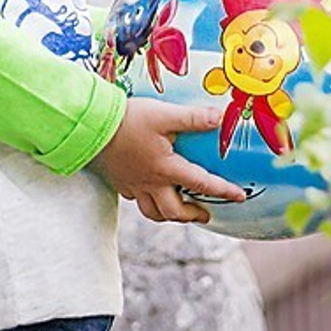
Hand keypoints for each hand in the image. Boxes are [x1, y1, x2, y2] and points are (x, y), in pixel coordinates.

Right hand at [94, 98, 247, 224]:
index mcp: (166, 169)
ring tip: (180, 211)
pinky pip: (136, 201)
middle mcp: (151, 183)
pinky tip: (151, 193)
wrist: (92, 126)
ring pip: (153, 213)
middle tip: (206, 213)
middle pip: (174, 211)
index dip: (223, 191)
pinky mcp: (120, 181)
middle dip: (192, 215)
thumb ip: (193, 118)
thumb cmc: (129, 120)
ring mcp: (133, 185)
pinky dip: (148, 202)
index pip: (202, 184)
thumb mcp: (164, 114)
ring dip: (170, 216)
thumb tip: (219, 118)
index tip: (239, 197)